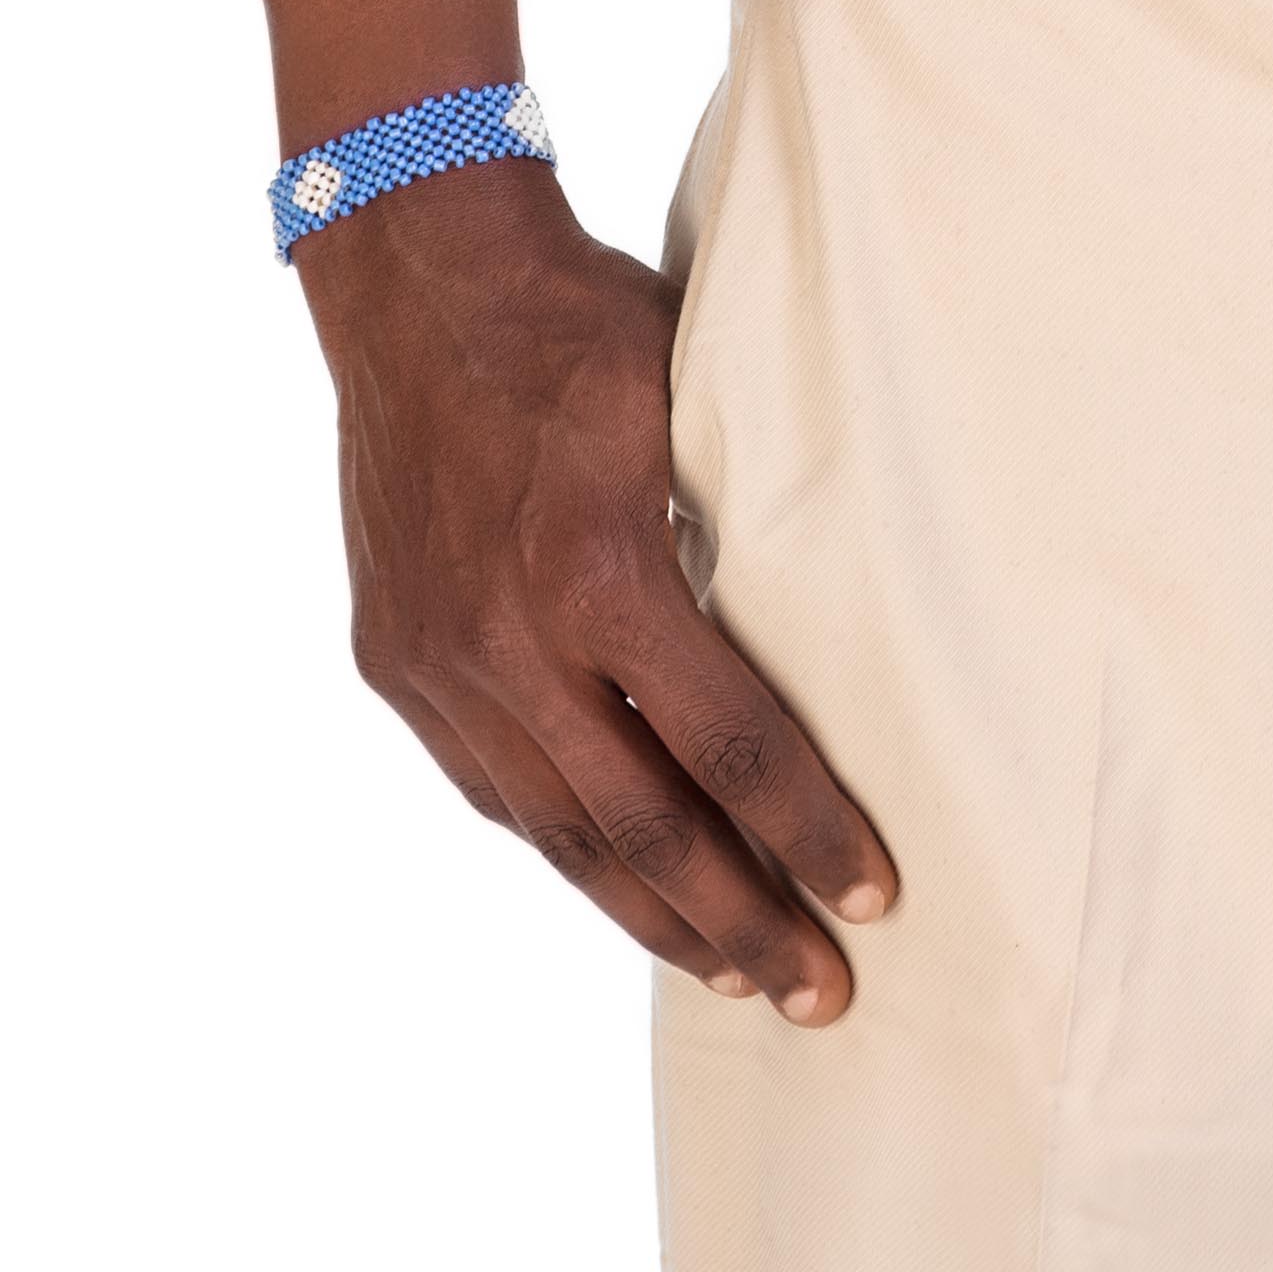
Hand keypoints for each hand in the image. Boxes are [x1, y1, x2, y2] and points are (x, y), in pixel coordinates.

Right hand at [301, 158, 895, 1017]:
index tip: (877, 897)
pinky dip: (563, 846)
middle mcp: (509, 638)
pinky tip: (619, 883)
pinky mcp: (395, 662)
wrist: (418, 276)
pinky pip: (491, 789)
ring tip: (735, 973)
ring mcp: (440, 661)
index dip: (808, 832)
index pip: (730, 744)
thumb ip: (749, 515)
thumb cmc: (585, 323)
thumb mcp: (693, 399)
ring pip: (557, 832)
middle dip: (740, 921)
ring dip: (651, 912)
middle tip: (823, 995)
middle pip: (642, 826)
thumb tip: (853, 615)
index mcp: (600, 570)